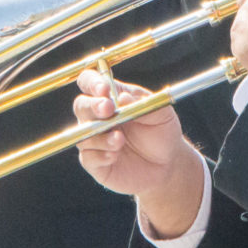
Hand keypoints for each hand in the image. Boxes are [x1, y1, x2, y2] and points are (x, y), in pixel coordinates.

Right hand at [74, 71, 204, 237]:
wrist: (168, 165)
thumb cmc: (163, 132)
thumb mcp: (161, 112)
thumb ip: (142, 102)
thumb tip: (122, 97)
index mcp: (111, 97)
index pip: (89, 82)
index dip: (92, 83)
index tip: (105, 89)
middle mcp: (98, 116)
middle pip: (79, 105)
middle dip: (91, 107)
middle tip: (108, 110)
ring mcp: (94, 140)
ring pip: (80, 132)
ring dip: (97, 132)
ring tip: (119, 137)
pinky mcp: (96, 162)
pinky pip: (88, 156)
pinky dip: (100, 152)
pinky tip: (116, 150)